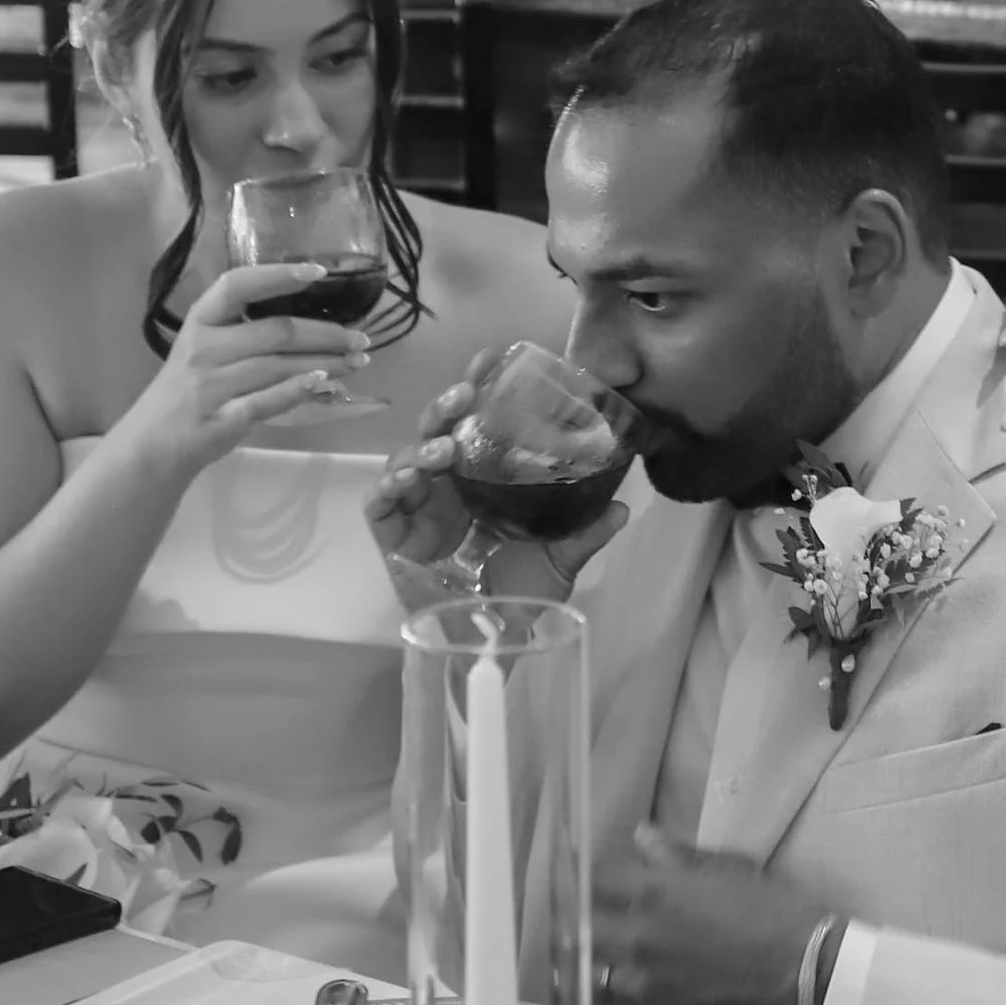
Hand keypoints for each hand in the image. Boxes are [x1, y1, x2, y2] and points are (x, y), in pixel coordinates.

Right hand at [118, 261, 370, 475]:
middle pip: (276, 331)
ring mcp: (212, 385)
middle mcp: (204, 349)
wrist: (153, 444)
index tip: (319, 272)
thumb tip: (310, 323)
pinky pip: (269, 400)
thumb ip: (245, 333)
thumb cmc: (187, 391)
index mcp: (200, 322)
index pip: (239, 285)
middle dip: (326, 333)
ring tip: (356, 361)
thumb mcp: (204, 350)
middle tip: (360, 338)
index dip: (278, 275)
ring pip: (280, 365)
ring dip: (326, 362)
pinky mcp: (224, 419)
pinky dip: (299, 389)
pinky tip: (327, 383)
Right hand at [363, 350, 629, 612]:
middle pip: (435, 433)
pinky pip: (380, 503)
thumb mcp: (560, 561)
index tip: (491, 360)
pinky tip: (407, 480)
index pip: (474, 426)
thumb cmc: (520, 598)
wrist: (493, 644)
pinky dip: (389, 486)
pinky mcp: (392, 538)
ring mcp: (416, 511)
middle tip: (464, 394)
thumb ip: (586, 532)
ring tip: (444, 450)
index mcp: (481, 482)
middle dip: (445, 408)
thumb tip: (625, 506)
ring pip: (405, 460)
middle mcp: (446, 488)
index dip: (478, 392)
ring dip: (421, 447)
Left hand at [594, 828, 832, 1004]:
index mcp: (653, 891)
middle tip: (581, 912)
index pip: (594, 878)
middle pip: (581, 928)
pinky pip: (627, 999)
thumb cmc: (771, 906)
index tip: (589, 872)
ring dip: (596, 958)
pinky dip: (623, 989)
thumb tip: (639, 836)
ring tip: (601, 949)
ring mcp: (649, 976)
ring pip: (598, 969)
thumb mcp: (726, 867)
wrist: (804, 966)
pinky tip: (630, 980)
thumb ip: (675, 855)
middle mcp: (639, 935)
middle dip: (576, 919)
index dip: (587, 874)